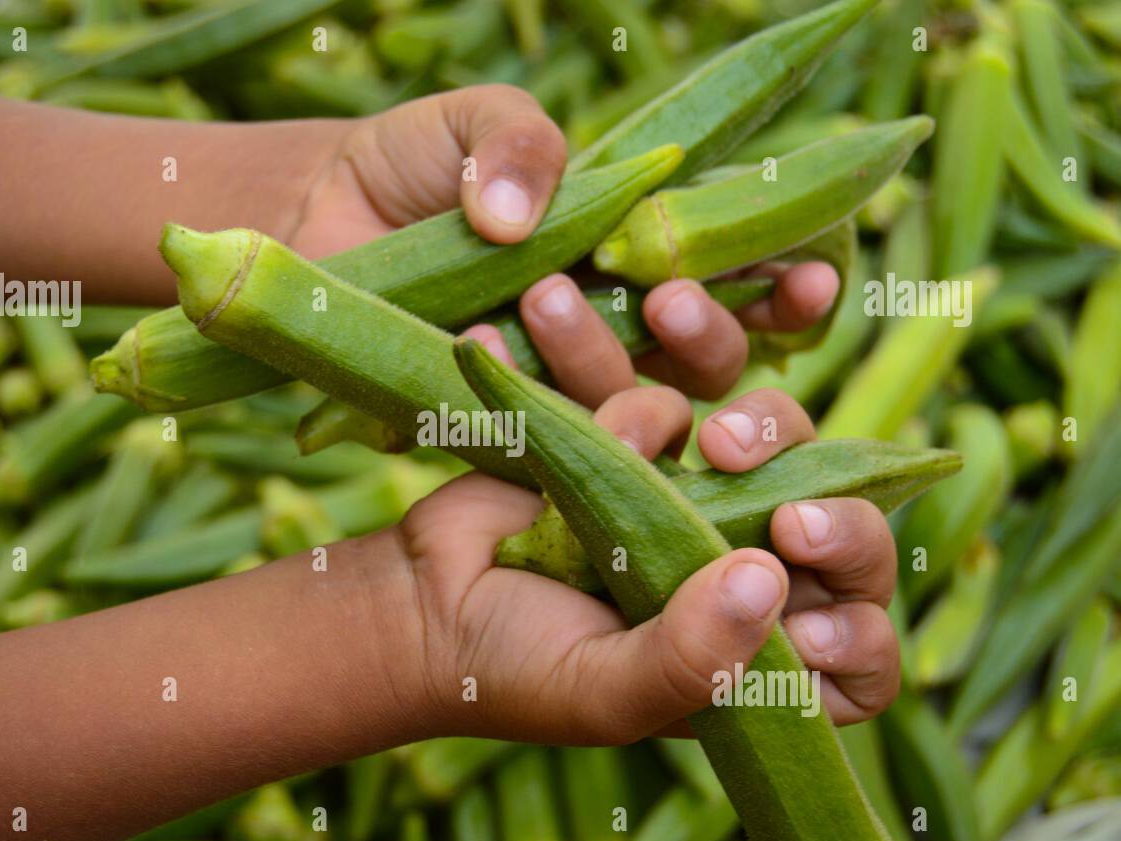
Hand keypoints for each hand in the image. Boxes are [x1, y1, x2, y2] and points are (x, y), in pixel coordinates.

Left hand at [287, 85, 839, 399]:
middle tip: (668, 298)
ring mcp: (562, 387)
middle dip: (711, 337)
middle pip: (708, 364)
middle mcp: (618, 330)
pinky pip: (537, 436)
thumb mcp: (474, 123)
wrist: (310, 221)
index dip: (787, 289)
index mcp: (640, 252)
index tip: (811, 278)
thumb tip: (523, 216)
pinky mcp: (499, 428)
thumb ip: (519, 140)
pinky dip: (527, 398)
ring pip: (631, 407)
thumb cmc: (410, 167)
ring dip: (608, 363)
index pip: (743, 281)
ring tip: (547, 298)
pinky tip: (492, 349)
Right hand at [387, 386, 899, 745]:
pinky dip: (644, 409)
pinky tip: (596, 431)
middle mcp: (740, 574)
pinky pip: (680, 403)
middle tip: (796, 523)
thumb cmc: (518, 670)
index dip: (861, 643)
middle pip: (847, 532)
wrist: (426, 595)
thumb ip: (690, 661)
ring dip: (763, 431)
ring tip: (710, 445)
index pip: (856, 661)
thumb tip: (767, 582)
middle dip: (842, 522)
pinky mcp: (646, 442)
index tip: (809, 632)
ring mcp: (699, 502)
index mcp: (749, 659)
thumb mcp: (605, 693)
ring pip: (784, 442)